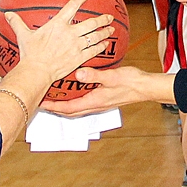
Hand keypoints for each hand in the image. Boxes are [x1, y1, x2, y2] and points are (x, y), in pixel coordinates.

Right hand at [5, 0, 114, 82]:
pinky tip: (106, 45)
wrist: (37, 71)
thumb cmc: (30, 54)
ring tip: (111, 29)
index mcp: (58, 24)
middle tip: (109, 16)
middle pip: (91, 23)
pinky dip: (101, 47)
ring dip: (105, 32)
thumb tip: (7, 14)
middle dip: (102, 19)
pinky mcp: (79, 58)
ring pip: (95, 36)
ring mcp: (76, 46)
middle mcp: (70, 33)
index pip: (72, 6)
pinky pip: (94, 51)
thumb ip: (17, 23)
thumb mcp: (23, 36)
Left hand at [40, 66, 174, 115]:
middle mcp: (95, 105)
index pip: (69, 108)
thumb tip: (78, 75)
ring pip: (77, 108)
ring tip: (54, 97)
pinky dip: (75, 100)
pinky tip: (74, 90)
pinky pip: (84, 102)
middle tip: (42, 102)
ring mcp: (100, 103)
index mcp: (94, 101)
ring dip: (64, 105)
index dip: (53, 108)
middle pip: (70, 111)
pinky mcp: (103, 99)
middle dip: (55, 108)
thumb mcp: (112, 76)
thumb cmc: (131, 82)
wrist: (145, 87)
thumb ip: (94, 75)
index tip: (41, 104)